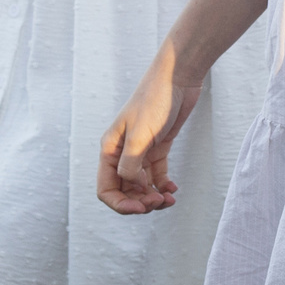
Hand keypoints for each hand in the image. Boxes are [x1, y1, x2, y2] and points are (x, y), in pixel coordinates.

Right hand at [96, 40, 201, 214]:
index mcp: (110, 149)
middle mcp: (122, 152)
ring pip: (141, 186)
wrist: (178, 76)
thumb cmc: (155, 99)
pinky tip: (173, 189)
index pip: (106, 188)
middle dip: (139, 202)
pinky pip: (156, 175)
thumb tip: (133, 187)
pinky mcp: (158, 147)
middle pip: (124, 190)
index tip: (141, 208)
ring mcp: (140, 150)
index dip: (121, 204)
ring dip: (153, 197)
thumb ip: (131, 164)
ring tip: (169, 199)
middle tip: (159, 202)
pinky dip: (163, 185)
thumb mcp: (140, 134)